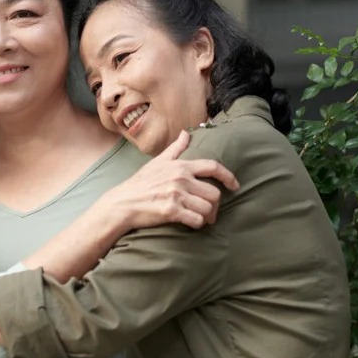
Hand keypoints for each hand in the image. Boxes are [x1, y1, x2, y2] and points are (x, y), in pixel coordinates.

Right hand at [106, 130, 238, 230]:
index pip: (212, 167)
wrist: (123, 203)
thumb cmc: (140, 184)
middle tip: (209, 211)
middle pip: (214, 193)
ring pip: (207, 208)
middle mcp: (181, 179)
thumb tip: (186, 133)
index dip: (228, 176)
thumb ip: (175, 149)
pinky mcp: (171, 211)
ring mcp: (176, 195)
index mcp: (180, 166)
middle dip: (214, 205)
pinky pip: (196, 220)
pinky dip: (197, 224)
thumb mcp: (157, 162)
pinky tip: (191, 223)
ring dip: (207, 216)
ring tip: (201, 218)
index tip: (235, 185)